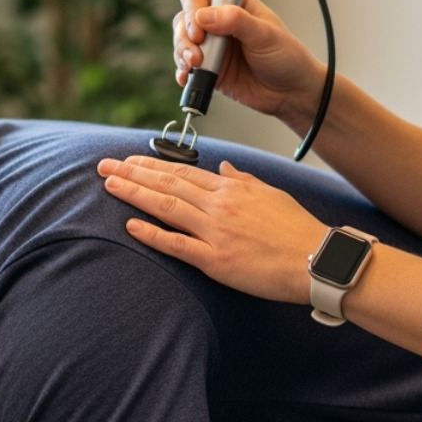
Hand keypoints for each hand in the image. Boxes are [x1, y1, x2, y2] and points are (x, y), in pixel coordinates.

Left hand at [98, 155, 329, 304]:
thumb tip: (224, 168)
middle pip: (168, 183)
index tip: (130, 159)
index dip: (152, 164)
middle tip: (103, 165)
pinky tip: (130, 225)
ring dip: (134, 193)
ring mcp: (216, 232)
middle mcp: (220, 206)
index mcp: (232, 189)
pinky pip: (178, 245)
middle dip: (132, 173)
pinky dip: (152, 234)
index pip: (184, 172)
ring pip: (167, 206)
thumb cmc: (298, 230)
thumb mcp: (272, 194)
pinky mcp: (216, 261)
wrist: (317, 259)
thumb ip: (243, 180)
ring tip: (109, 184)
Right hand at [174, 0, 325, 128]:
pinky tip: (187, 78)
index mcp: (234, 4)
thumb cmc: (287, 57)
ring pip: (182, 43)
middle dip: (184, 37)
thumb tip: (204, 16)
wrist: (292, 92)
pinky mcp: (209, 69)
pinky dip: (183, 72)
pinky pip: (186, 67)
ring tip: (194, 67)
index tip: (199, 30)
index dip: (193, 9)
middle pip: (185, 19)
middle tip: (196, 55)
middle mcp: (219, 22)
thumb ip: (236, 21)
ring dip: (182, 54)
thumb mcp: (265, 34)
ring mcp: (212, 47)